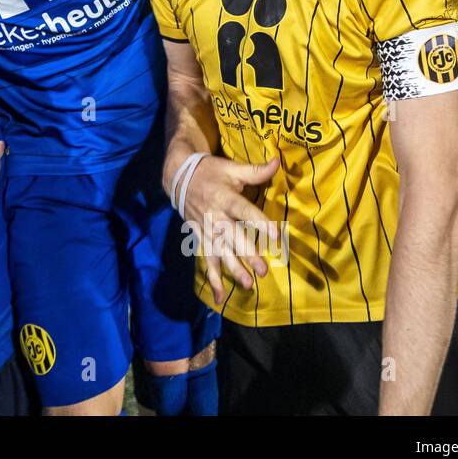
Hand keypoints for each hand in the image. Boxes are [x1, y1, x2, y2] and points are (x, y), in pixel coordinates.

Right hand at [178, 155, 278, 304]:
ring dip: (232, 269)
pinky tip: (220, 297)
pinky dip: (212, 278)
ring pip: (220, 252)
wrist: (178, 177)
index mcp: (224, 197)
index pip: (244, 211)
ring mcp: (206, 229)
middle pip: (232, 237)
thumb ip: (255, 170)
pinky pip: (206, 260)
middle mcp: (214, 216)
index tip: (275, 236)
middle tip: (263, 270)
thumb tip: (279, 162)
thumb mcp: (231, 168)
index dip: (259, 223)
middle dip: (247, 254)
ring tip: (248, 285)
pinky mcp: (200, 238)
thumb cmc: (210, 172)